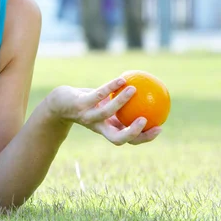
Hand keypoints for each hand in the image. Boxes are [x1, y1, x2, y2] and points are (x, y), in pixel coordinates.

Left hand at [46, 78, 161, 145]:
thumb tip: (149, 93)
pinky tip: (122, 79)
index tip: (160, 128)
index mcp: (109, 129)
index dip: (144, 138)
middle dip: (133, 133)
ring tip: (133, 89)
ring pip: (106, 114)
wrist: (61, 103)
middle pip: (118, 139)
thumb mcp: (107, 104)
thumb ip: (125, 103)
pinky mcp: (80, 104)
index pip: (129, 140)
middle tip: (146, 120)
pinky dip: (110, 87)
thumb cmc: (89, 103)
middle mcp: (99, 127)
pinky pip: (98, 95)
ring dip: (121, 102)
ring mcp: (88, 117)